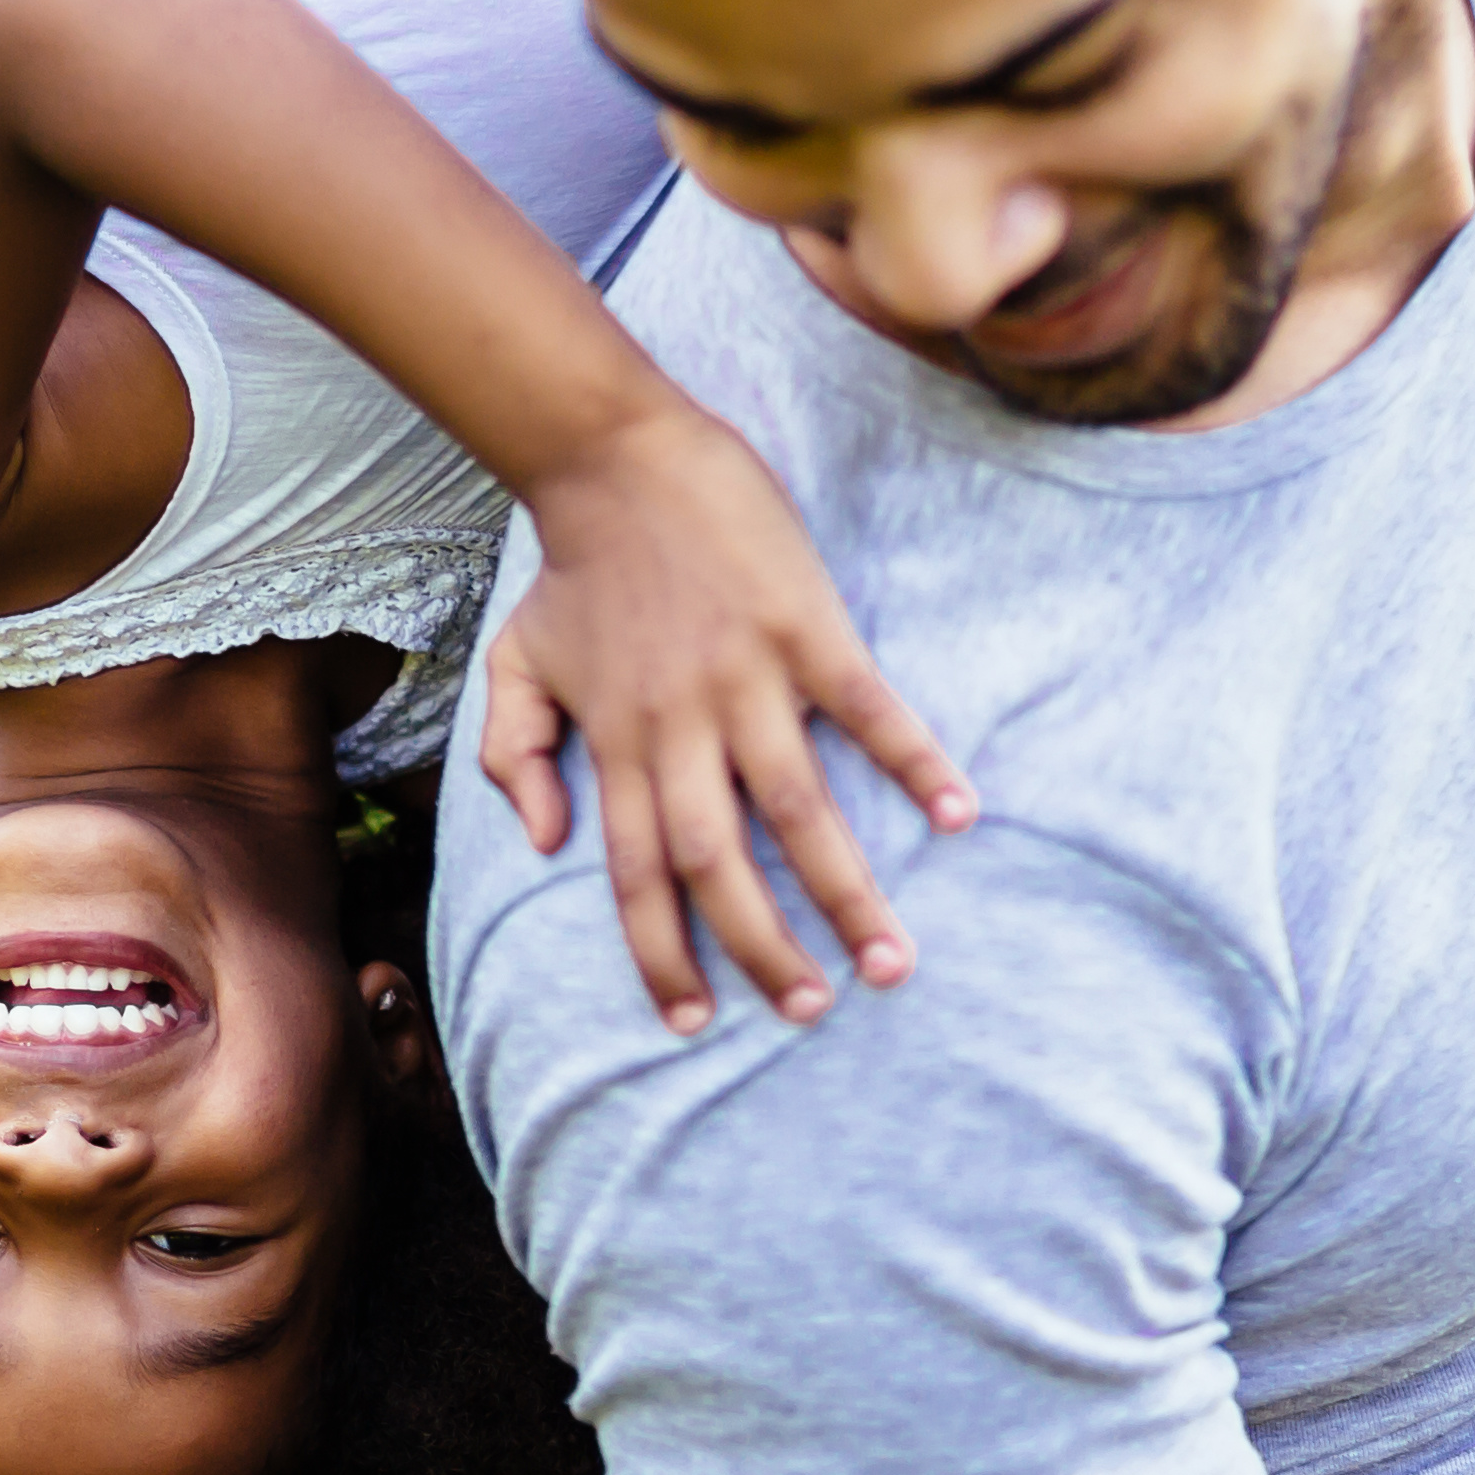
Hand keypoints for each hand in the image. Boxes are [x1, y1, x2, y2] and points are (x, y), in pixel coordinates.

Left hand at [478, 403, 975, 1032]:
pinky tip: (959, 814)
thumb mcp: (515, 664)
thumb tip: (548, 844)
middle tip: (813, 1010)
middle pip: (721, 865)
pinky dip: (915, 762)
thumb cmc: (573, 566)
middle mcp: (680, 727)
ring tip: (889, 961)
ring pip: (799, 810)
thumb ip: (516, 757)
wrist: (613, 452)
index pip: (638, 877)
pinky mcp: (804, 628)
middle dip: (764, 949)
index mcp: (617, 746)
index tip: (694, 1021)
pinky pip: (868, 709)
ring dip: (846, 892)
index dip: (662, 954)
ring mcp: (747, 680)